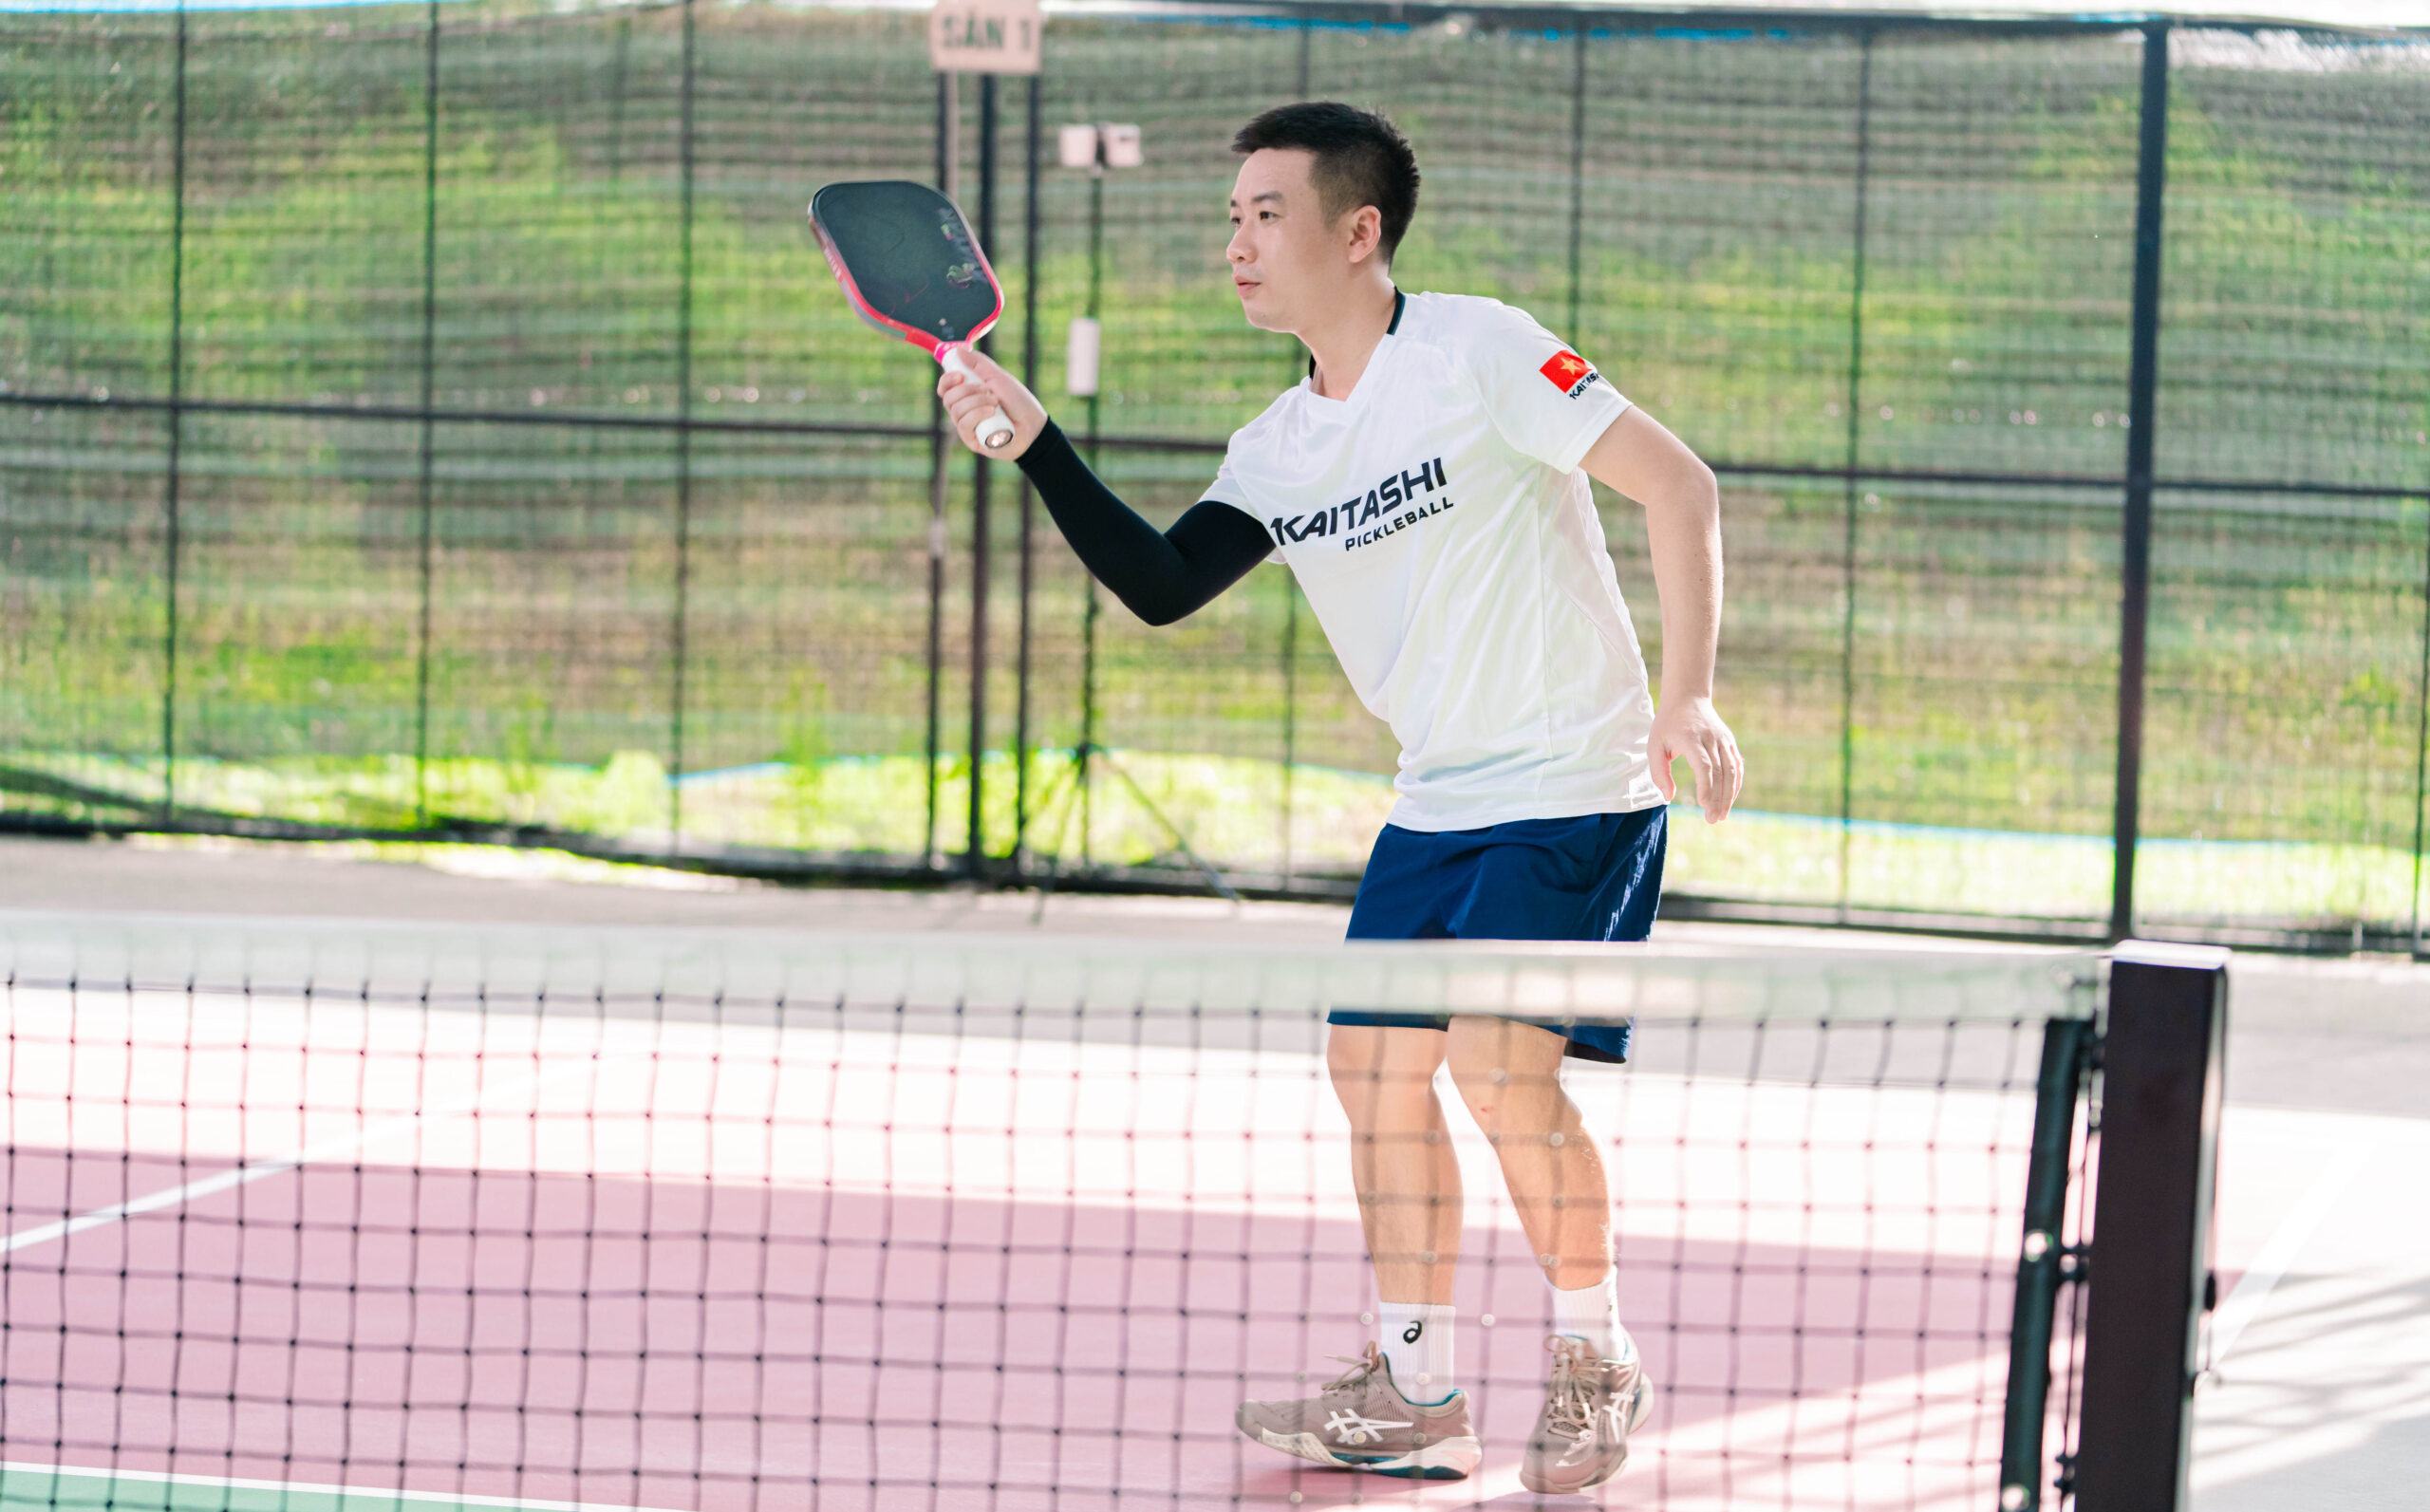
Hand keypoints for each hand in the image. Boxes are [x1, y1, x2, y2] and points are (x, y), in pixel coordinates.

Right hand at [936, 345, 1048, 459]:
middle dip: (968, 390)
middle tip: (988, 390)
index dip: (947, 379)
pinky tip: (991, 413)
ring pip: (956, 410)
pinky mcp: (971, 440)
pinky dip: (977, 415)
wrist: (1034, 425)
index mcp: (967, 394)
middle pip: (948, 397)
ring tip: (995, 403)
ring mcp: (967, 426)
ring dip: (977, 402)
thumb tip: (958, 349)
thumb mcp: (998, 377)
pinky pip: (963, 424)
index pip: (945, 387)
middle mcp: (964, 410)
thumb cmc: (1018, 401)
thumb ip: (978, 363)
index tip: (960, 375)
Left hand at [1649, 696, 1742, 821]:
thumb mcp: (1654, 745)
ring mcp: (1723, 739)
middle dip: (1718, 798)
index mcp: (1691, 738)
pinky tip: (1729, 800)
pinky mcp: (1729, 742)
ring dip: (1729, 795)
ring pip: (1732, 770)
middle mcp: (1711, 739)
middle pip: (1720, 772)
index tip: (1704, 805)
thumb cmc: (1667, 724)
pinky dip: (1735, 784)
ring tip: (1721, 816)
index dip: (1706, 786)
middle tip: (1713, 819)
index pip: (1704, 765)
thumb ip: (1659, 772)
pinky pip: (1736, 765)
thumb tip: (1668, 797)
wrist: (1688, 697)